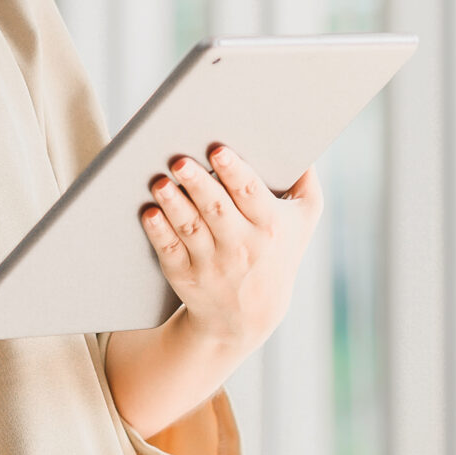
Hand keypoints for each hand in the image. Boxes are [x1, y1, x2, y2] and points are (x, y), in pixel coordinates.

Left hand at [138, 144, 325, 353]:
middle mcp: (242, 247)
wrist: (250, 316)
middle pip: (217, 209)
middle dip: (197, 183)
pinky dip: (159, 233)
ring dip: (174, 205)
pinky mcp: (186, 278)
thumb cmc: (277, 252)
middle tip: (178, 160)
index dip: (234, 172)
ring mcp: (212, 264)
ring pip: (191, 229)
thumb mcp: (304, 222)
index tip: (218, 151)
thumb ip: (305, 182)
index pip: (251, 194)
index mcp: (270, 226)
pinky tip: (149, 212)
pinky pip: (170, 252)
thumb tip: (299, 139)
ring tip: (160, 182)